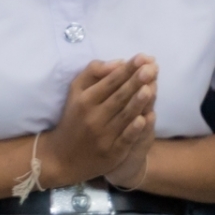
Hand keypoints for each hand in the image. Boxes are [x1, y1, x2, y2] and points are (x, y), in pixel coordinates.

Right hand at [40, 57, 158, 188]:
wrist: (64, 156)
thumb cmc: (74, 119)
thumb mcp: (75, 93)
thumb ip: (93, 75)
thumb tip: (117, 63)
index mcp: (84, 99)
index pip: (109, 81)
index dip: (126, 69)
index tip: (143, 58)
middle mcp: (92, 116)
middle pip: (118, 96)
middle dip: (135, 81)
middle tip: (151, 68)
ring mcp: (102, 135)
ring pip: (123, 116)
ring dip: (137, 102)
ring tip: (150, 87)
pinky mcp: (111, 152)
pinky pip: (124, 138)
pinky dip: (133, 129)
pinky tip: (144, 119)